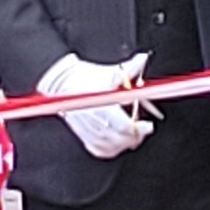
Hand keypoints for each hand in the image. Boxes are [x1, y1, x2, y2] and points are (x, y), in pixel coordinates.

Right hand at [37, 52, 154, 158]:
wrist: (62, 82)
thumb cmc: (85, 76)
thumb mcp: (110, 71)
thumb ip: (129, 69)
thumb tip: (142, 60)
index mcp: (100, 104)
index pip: (122, 126)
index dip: (138, 129)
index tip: (147, 125)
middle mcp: (91, 119)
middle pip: (117, 138)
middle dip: (134, 136)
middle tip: (143, 130)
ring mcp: (85, 128)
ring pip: (108, 146)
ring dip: (123, 144)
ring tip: (133, 136)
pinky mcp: (82, 134)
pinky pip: (97, 149)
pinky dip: (110, 149)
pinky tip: (118, 144)